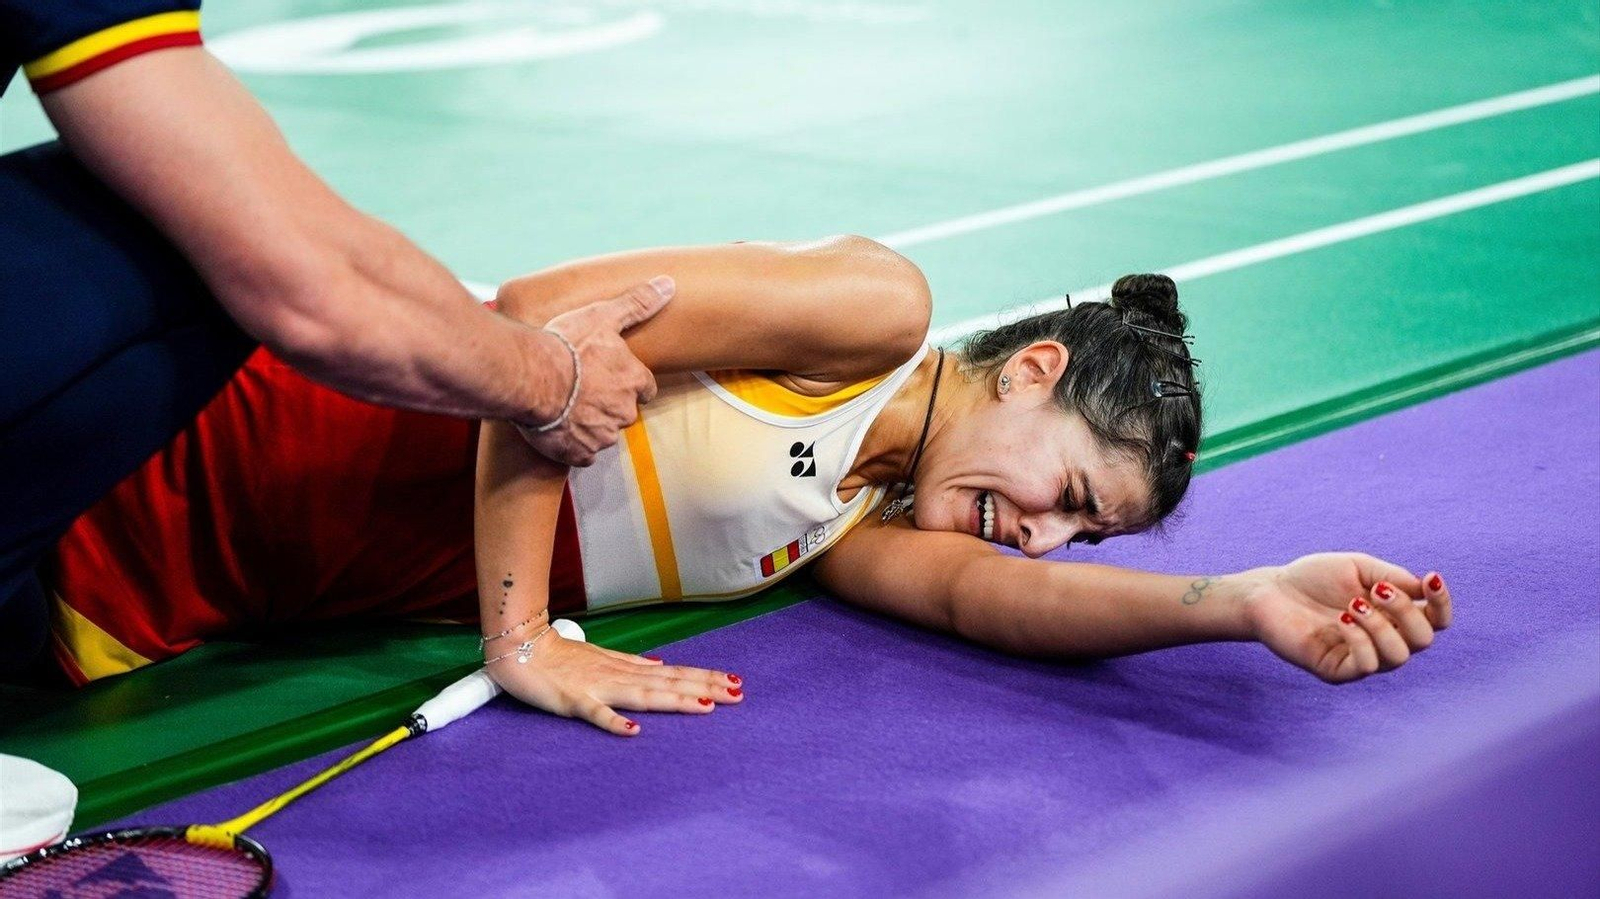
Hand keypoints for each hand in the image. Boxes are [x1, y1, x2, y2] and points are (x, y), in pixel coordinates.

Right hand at [487, 631, 742, 735]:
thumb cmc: (559, 656)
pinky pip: (597, 713)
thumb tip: (661, 665)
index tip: (734, 682)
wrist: (519, 647)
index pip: (674, 673)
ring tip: (706, 705)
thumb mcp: (602, 657)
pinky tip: (635, 731)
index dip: (704, 677)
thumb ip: (631, 664)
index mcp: (626, 668)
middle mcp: (619, 676)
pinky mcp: (574, 701)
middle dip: (704, 687)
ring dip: (675, 700)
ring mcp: (598, 688)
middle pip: (669, 683)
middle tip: (738, 693)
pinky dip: (615, 721)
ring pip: (644, 695)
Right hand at [518, 277, 673, 465]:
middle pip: (624, 411)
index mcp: (634, 383)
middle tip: (582, 388)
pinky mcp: (579, 453)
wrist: (530, 378)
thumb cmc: (567, 345)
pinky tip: (559, 428)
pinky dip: (573, 445)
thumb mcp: (603, 316)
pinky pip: (583, 454)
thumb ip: (638, 304)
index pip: (645, 389)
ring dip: (589, 423)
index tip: (610, 376)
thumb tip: (669, 284)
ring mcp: (602, 435)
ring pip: (603, 433)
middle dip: (607, 403)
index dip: (629, 382)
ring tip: (565, 406)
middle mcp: (623, 412)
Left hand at [1241, 553, 1452, 683]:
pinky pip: (1366, 666)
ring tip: (1353, 604)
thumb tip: (1426, 588)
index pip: (1435, 621)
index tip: (1432, 579)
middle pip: (1423, 639)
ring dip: (1381, 626)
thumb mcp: (1358, 568)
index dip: (1442, 604)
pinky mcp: (1336, 670)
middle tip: (1376, 591)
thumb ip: (1393, 577)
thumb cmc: (1313, 578)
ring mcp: (1361, 657)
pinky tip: (1342, 619)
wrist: (1269, 590)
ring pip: (1398, 656)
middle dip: (1407, 611)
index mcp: (1393, 617)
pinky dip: (1360, 640)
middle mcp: (1383, 641)